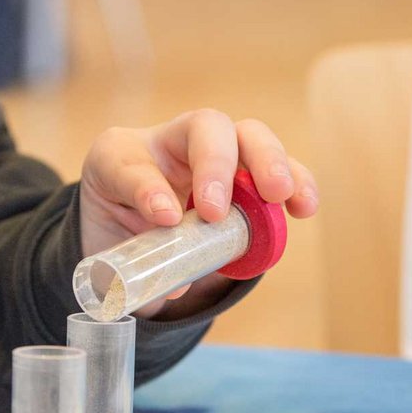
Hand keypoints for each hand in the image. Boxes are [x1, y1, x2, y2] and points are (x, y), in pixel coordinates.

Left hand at [79, 110, 317, 318]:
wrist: (129, 236)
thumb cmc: (116, 237)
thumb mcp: (107, 251)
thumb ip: (135, 269)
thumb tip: (178, 286)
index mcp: (118, 157)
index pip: (131, 162)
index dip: (147, 187)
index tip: (165, 218)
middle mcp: (168, 143)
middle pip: (203, 127)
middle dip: (215, 164)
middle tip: (217, 210)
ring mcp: (212, 153)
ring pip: (247, 136)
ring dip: (268, 163)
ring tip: (280, 195)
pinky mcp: (246, 174)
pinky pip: (279, 168)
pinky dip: (297, 183)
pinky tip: (304, 206)